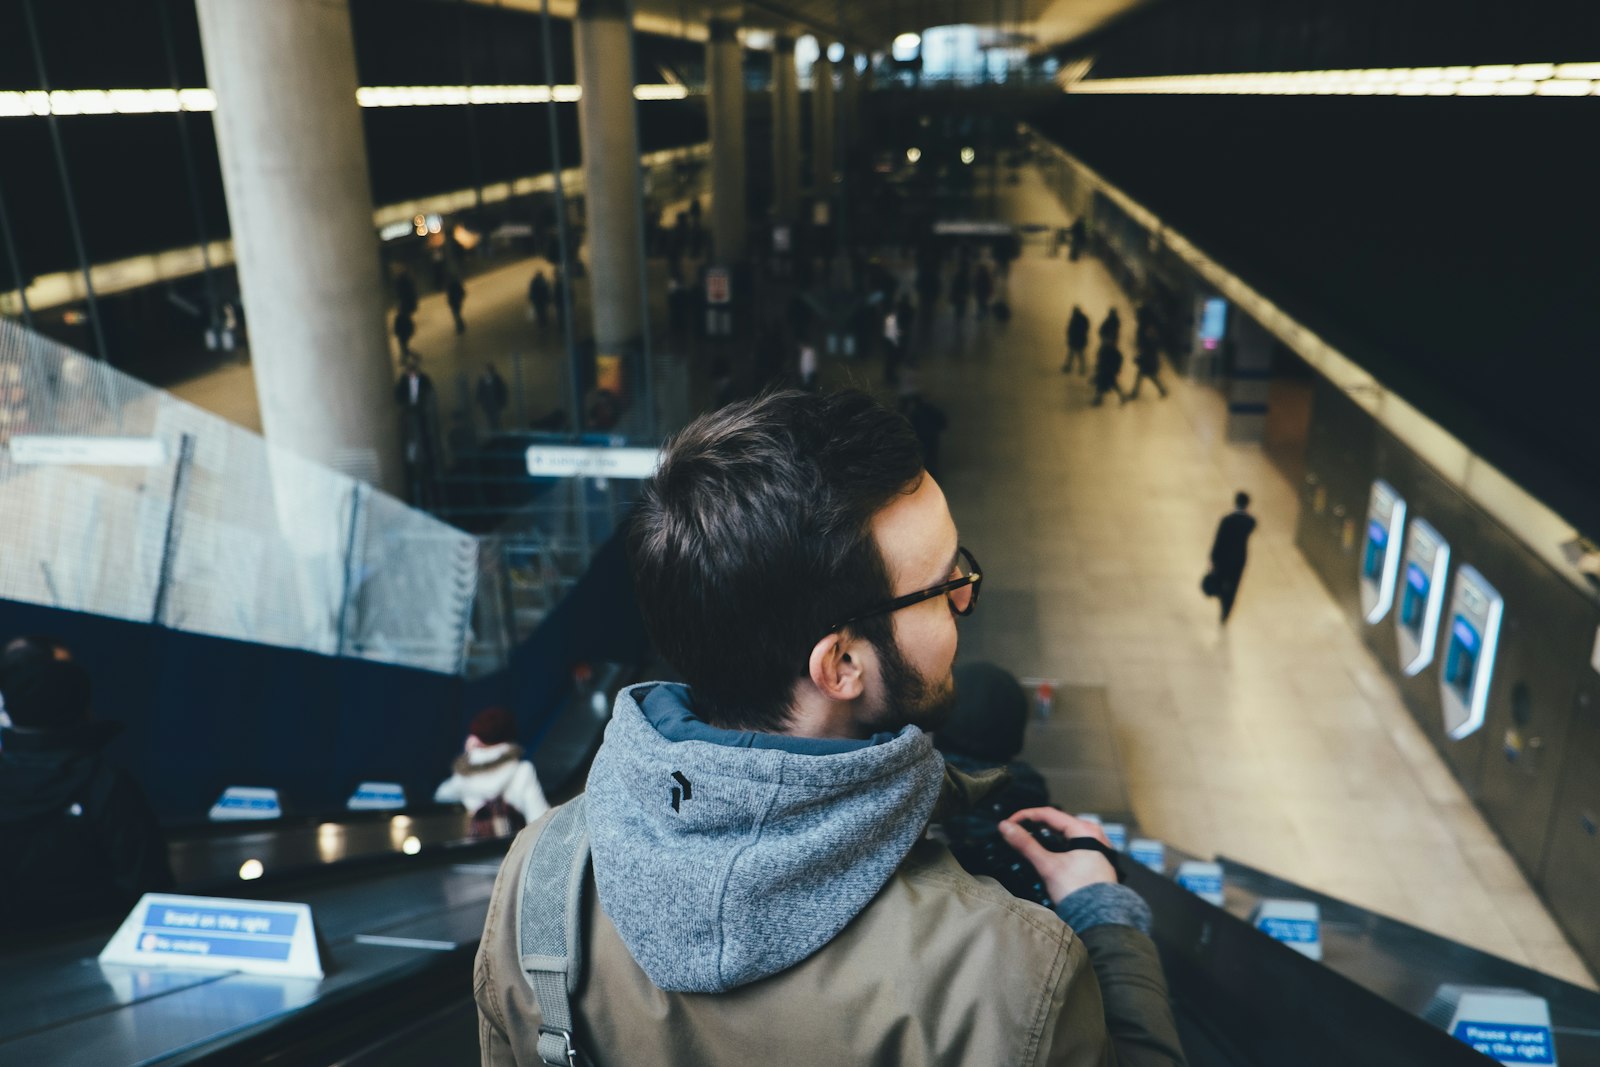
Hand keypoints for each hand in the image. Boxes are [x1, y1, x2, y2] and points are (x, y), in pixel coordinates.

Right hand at [999, 807, 1117, 902]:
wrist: (1100, 918)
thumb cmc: (1079, 891)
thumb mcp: (1048, 866)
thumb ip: (1026, 845)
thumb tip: (1006, 828)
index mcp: (1085, 830)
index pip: (1049, 813)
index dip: (1026, 815)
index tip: (1010, 822)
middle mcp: (1094, 834)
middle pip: (1057, 822)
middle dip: (1035, 825)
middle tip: (1017, 830)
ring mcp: (1096, 847)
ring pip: (1065, 834)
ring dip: (1045, 835)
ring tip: (1029, 840)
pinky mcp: (1095, 859)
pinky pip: (1072, 844)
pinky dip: (1057, 845)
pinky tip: (1048, 852)